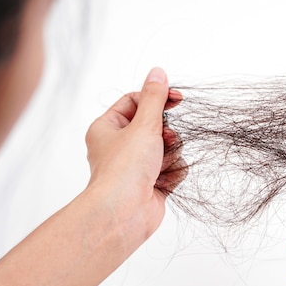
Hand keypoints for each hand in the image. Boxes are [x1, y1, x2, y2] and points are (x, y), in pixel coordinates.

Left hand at [84, 67, 185, 245]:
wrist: (123, 213)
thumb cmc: (125, 168)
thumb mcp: (143, 125)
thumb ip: (155, 98)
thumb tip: (157, 72)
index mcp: (107, 128)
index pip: (135, 102)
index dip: (157, 98)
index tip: (177, 98)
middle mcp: (120, 146)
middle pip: (156, 126)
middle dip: (165, 134)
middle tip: (161, 141)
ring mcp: (136, 166)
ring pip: (168, 147)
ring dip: (170, 154)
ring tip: (159, 166)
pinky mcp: (152, 183)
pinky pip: (173, 167)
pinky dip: (172, 172)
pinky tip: (162, 182)